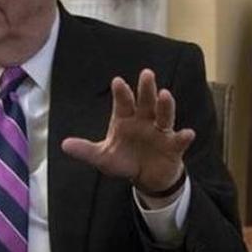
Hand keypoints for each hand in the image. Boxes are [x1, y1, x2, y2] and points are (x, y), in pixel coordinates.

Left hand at [61, 69, 194, 201]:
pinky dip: (184, 136)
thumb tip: (64, 145)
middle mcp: (144, 120)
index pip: (123, 103)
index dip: (121, 93)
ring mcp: (160, 131)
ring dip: (165, 105)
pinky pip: (179, 140)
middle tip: (146, 73)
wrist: (147, 178)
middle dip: (146, 88)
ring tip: (165, 94)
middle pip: (146, 101)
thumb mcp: (103, 157)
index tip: (117, 81)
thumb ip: (86, 150)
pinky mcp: (173, 146)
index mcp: (125, 119)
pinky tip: (187, 133)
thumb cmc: (124, 161)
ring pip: (164, 115)